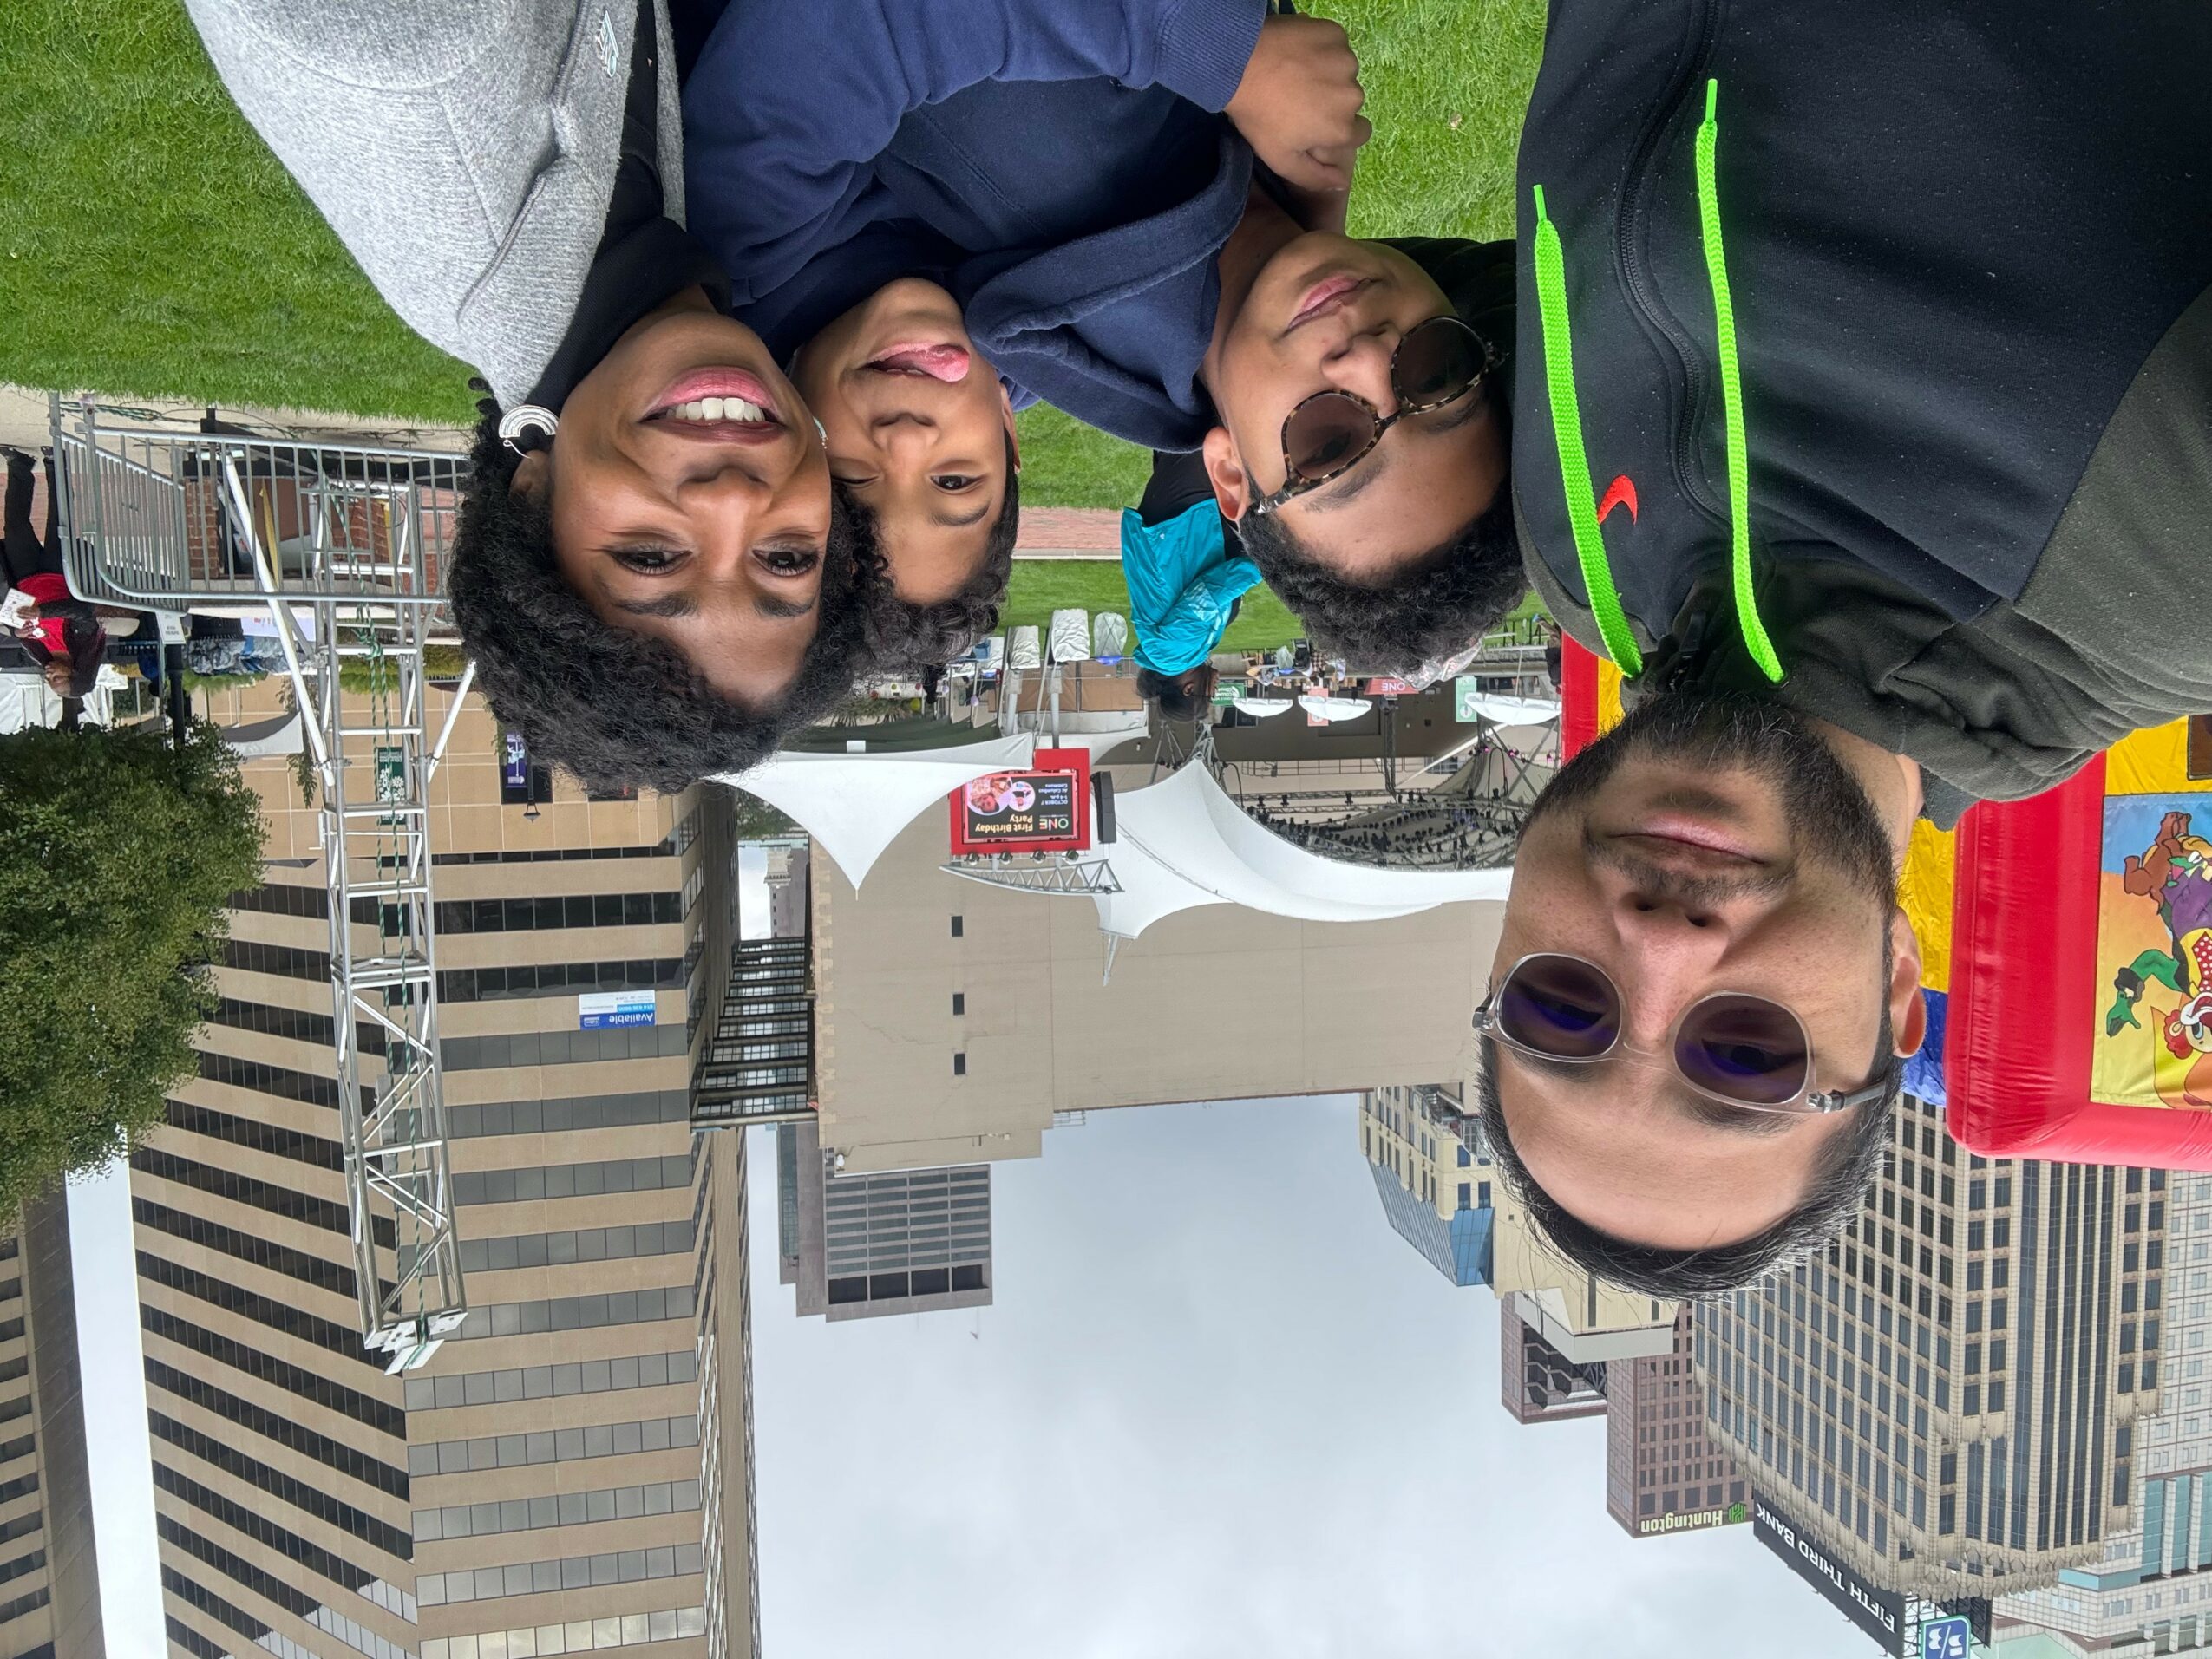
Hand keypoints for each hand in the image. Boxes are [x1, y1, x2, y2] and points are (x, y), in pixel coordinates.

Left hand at [1225, 15, 1370, 195]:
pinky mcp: (1336, 34)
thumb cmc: (1259, 117)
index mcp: (1342, 129)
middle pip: (1350, 103)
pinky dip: (1321, 50)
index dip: (1335, 130)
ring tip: (1294, 75)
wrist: (1241, 63)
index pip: (1358, 134)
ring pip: (1343, 73)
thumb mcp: (1281, 159)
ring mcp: (1346, 62)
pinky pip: (1336, 46)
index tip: (1312, 123)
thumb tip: (1342, 183)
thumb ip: (1315, 177)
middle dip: (1330, 102)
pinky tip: (1297, 54)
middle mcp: (1353, 96)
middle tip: (1296, 98)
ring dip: (1326, 75)